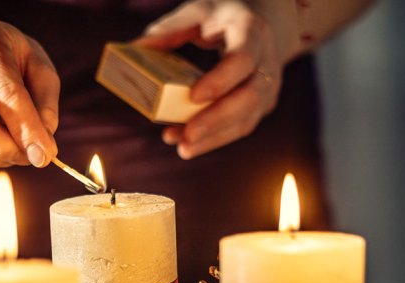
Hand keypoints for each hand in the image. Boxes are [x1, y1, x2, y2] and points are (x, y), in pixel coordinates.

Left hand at [137, 0, 298, 159]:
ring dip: (214, 138)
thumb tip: (136, 48)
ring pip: (247, 119)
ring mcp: (268, 86)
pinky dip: (214, 139)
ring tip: (182, 148)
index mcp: (252, 31)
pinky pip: (241, 127)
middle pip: (250, 97)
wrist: (260, 22)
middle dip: (217, 120)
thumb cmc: (221, 16)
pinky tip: (188, 145)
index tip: (193, 97)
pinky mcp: (261, 105)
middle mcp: (267, 61)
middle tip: (187, 136)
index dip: (220, 80)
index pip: (242, 59)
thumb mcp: (198, 12)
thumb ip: (170, 30)